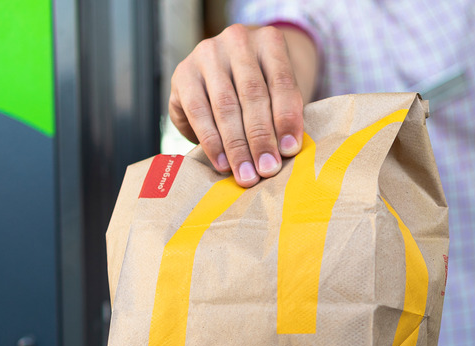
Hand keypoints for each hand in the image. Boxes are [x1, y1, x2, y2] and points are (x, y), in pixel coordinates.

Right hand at [169, 24, 316, 186]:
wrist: (229, 69)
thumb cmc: (263, 87)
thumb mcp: (279, 93)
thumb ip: (284, 115)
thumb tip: (285, 152)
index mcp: (270, 41)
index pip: (282, 82)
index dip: (287, 118)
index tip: (290, 150)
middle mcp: (237, 41)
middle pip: (252, 95)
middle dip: (261, 138)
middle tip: (267, 170)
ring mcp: (207, 54)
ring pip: (225, 106)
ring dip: (236, 146)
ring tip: (246, 174)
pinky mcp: (184, 73)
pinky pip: (198, 112)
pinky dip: (211, 142)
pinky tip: (222, 164)